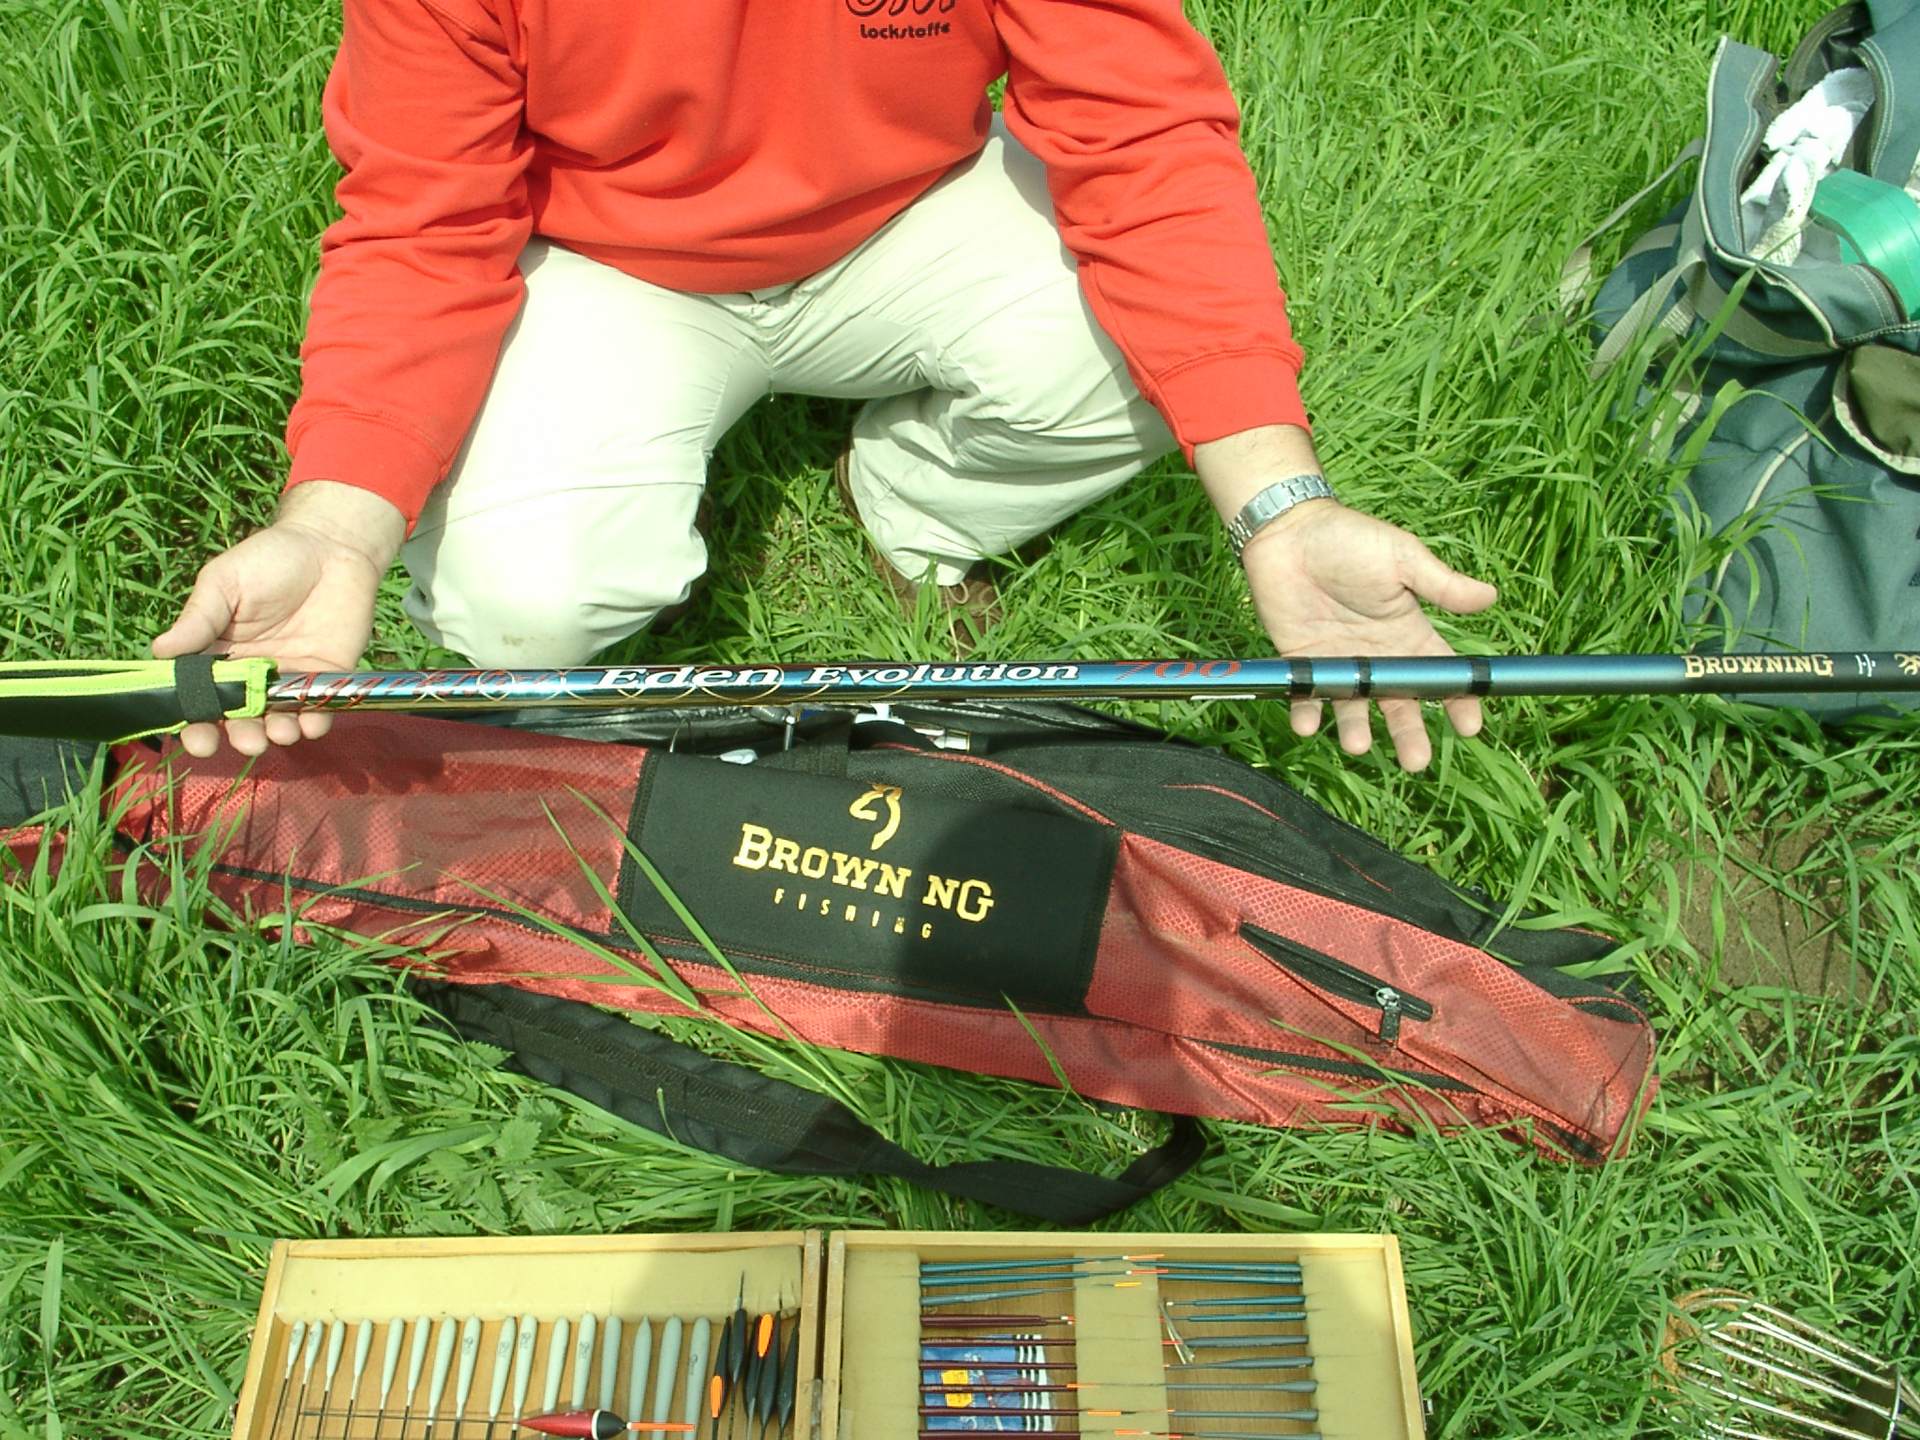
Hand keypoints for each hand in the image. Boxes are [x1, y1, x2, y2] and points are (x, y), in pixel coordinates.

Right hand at [151, 481, 405, 757]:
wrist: (332, 547)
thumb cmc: (270, 559)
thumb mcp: (224, 583)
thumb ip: (199, 619)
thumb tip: (158, 652)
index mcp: (216, 653)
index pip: (198, 695)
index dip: (193, 719)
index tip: (193, 735)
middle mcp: (250, 674)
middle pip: (238, 717)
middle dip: (238, 735)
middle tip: (244, 740)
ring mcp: (288, 678)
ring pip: (277, 720)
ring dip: (275, 733)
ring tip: (277, 731)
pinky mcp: (326, 677)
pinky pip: (319, 709)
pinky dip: (315, 721)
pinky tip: (311, 723)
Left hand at [1193, 425, 1495, 771]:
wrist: (1288, 531)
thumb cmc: (1350, 540)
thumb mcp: (1402, 558)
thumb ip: (1441, 584)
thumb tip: (1491, 596)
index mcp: (1408, 632)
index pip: (1439, 675)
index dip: (1457, 701)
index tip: (1470, 726)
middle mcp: (1377, 655)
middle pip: (1398, 704)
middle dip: (1409, 733)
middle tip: (1416, 762)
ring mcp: (1339, 661)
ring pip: (1352, 707)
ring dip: (1355, 729)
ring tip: (1358, 744)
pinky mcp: (1301, 660)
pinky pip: (1305, 695)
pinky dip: (1305, 712)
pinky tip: (1306, 724)